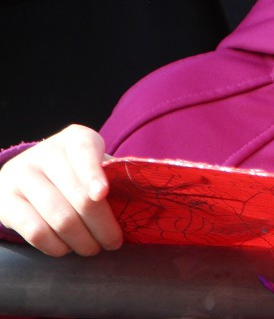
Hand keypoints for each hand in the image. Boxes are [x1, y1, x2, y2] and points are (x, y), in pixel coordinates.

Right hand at [0, 125, 121, 256]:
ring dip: (81, 241)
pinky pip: (35, 231)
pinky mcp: (6, 201)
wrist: (27, 173)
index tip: (102, 194)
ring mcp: (22, 176)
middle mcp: (46, 153)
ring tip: (93, 249)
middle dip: (101, 225)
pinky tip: (66, 249)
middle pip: (79, 196)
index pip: (85, 154)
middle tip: (113, 242)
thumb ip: (114, 176)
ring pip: (59, 218)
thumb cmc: (76, 171)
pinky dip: (55, 246)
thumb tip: (144, 203)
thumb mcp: (95, 164)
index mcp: (76, 139)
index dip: (93, 175)